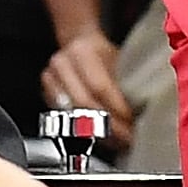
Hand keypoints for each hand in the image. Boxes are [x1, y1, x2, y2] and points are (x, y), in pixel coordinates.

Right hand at [40, 24, 131, 141]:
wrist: (80, 45)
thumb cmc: (104, 55)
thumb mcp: (120, 61)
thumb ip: (126, 84)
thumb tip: (141, 111)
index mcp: (81, 52)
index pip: (99, 87)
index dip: (117, 108)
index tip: (132, 122)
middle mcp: (61, 65)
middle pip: (84, 105)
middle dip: (109, 126)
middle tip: (128, 137)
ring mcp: (50, 81)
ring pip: (74, 116)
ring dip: (99, 133)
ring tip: (119, 140)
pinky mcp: (47, 96)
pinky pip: (67, 121)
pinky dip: (88, 133)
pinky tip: (105, 138)